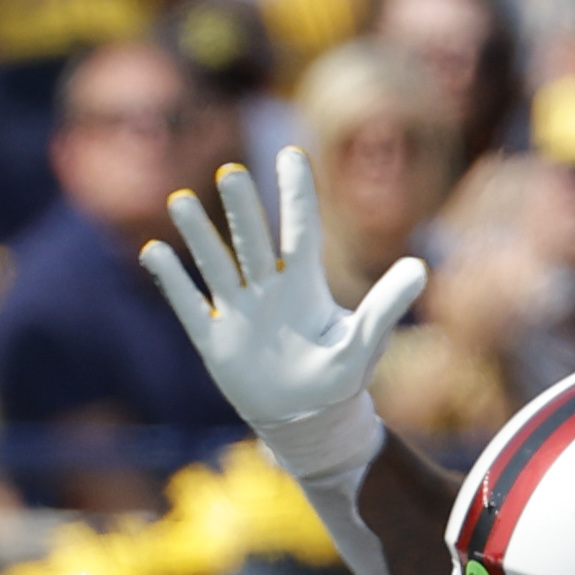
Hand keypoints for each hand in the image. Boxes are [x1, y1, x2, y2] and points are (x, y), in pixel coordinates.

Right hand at [144, 152, 429, 481]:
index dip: (297, 193)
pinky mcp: (215, 340)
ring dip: (199, 236)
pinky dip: (173, 281)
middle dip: (242, 209)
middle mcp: (267, 289)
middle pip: (252, 240)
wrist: (308, 422)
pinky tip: (154, 252)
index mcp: (304, 285)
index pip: (299, 230)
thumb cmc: (339, 381)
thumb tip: (420, 266)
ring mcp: (238, 311)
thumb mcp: (364, 344)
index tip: (292, 153)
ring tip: (181, 201)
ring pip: (216, 265)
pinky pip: (189, 305)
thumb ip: (386, 306)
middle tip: (232, 173)